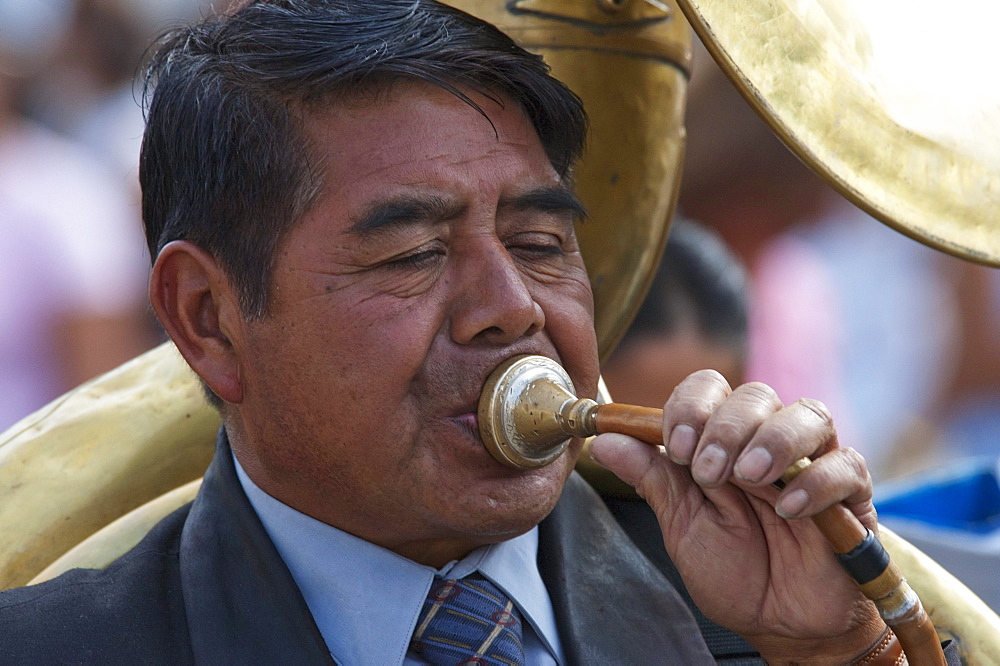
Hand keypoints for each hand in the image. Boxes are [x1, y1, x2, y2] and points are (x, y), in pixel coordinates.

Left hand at [588, 370, 885, 662]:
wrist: (781, 624)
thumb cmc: (733, 570)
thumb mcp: (683, 524)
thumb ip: (651, 478)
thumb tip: (603, 440)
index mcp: (723, 441)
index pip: (708, 389)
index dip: (690, 407)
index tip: (676, 449)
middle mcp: (768, 440)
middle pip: (755, 395)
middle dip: (725, 427)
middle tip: (709, 472)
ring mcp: (813, 462)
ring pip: (807, 414)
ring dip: (773, 440)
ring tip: (750, 478)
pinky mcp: (851, 494)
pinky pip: (845, 465)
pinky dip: (816, 482)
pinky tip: (789, 511)